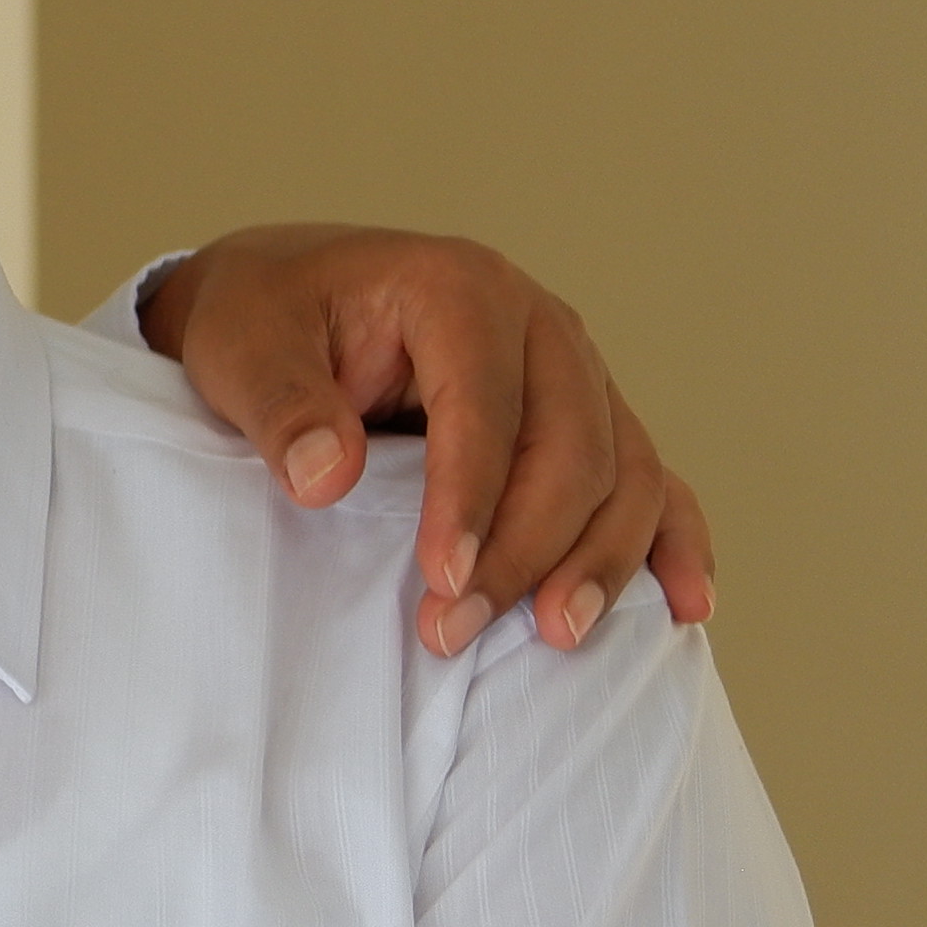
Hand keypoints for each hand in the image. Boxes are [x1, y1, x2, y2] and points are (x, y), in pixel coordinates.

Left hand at [145, 223, 714, 657]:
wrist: (286, 298)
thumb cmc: (264, 320)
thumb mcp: (241, 346)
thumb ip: (280, 406)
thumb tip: (325, 478)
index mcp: (461, 288)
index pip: (487, 405)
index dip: (471, 497)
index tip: (441, 579)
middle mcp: (541, 324)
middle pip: (572, 447)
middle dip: (526, 548)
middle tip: (458, 630)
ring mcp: (577, 372)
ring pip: (625, 472)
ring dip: (601, 561)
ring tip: (557, 639)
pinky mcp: (589, 419)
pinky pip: (653, 480)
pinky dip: (674, 541)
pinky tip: (685, 605)